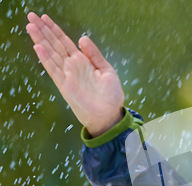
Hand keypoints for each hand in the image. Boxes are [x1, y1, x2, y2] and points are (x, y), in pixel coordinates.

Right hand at [26, 12, 123, 136]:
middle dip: (43, 30)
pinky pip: (53, 70)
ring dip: (40, 40)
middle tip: (31, 15)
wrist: (109, 114)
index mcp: (82, 61)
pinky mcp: (64, 86)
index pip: (65, 42)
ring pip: (51, 54)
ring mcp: (67, 75)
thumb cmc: (110, 95)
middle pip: (54, 44)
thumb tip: (82, 38)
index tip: (44, 17)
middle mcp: (72, 67)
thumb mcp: (106, 70)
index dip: (55, 30)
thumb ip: (94, 54)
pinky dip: (46, 58)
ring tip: (30, 25)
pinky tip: (38, 47)